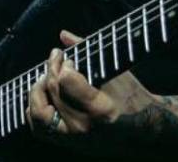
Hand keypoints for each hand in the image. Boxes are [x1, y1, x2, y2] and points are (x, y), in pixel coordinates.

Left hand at [27, 31, 168, 155]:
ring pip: (39, 111)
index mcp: (100, 109)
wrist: (143, 131)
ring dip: (38, 90)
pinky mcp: (66, 143)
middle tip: (56, 59)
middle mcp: (84, 126)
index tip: (69, 59)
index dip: (64, 65)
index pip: (66, 81)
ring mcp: (73, 137)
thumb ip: (89, 52)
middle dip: (52, 69)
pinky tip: (41, 95)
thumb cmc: (133, 99)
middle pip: (54, 91)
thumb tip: (63, 34)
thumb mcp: (117, 74)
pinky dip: (34, 110)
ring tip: (46, 77)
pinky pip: (39, 127)